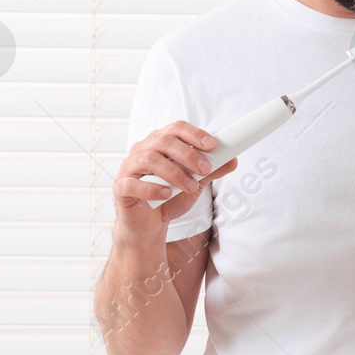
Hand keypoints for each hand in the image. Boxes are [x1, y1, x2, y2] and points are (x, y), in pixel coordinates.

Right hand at [113, 121, 237, 240]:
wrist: (150, 225)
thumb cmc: (169, 198)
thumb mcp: (195, 183)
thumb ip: (211, 171)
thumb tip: (233, 159)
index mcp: (160, 143)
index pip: (176, 129)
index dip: (194, 134)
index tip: (212, 145)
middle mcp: (142, 150)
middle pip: (163, 141)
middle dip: (188, 154)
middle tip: (206, 169)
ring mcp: (129, 167)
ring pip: (150, 159)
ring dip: (175, 172)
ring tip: (191, 186)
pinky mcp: (121, 187)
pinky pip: (134, 183)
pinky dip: (152, 188)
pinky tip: (166, 194)